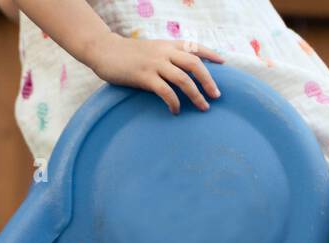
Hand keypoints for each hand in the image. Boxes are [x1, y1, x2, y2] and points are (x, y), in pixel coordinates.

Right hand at [84, 34, 223, 113]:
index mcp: (168, 45)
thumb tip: (184, 74)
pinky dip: (174, 102)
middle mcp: (164, 52)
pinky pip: (165, 91)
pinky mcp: (144, 76)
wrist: (104, 50)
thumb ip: (167, 58)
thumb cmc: (128, 54)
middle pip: (195, 64)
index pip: (195, 46)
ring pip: (183, 79)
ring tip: (203, 107)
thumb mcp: (151, 50)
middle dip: (209, 81)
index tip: (223, 63)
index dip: (211, 54)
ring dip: (196, 95)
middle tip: (216, 96)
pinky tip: (176, 111)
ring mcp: (154, 64)